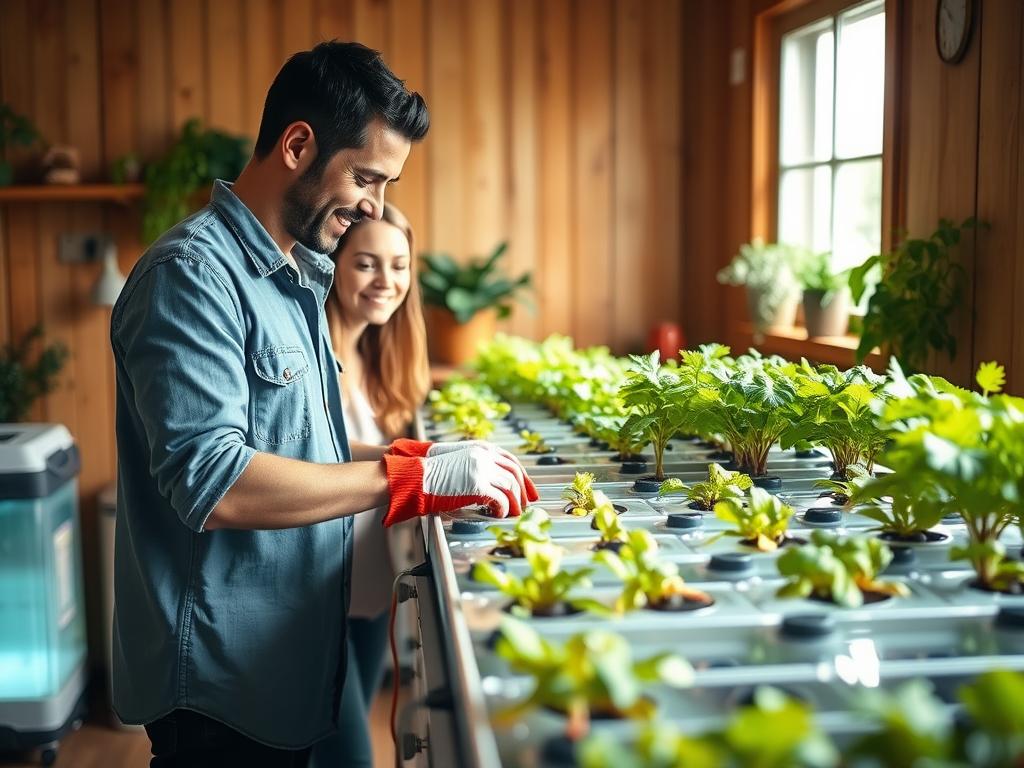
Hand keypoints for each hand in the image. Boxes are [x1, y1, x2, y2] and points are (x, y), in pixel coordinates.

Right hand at [388, 438, 538, 504]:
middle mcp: (485, 455)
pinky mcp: (477, 484)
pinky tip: (498, 514)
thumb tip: (495, 485)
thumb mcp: (460, 462)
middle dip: (524, 491)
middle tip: (526, 505)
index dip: (524, 477)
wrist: (416, 476)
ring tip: (513, 513)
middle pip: (515, 473)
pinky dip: (503, 509)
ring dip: (515, 502)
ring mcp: (482, 468)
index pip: (511, 460)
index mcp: (481, 448)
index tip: (529, 490)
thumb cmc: (433, 474)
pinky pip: (501, 500)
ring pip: (511, 487)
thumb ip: (478, 467)